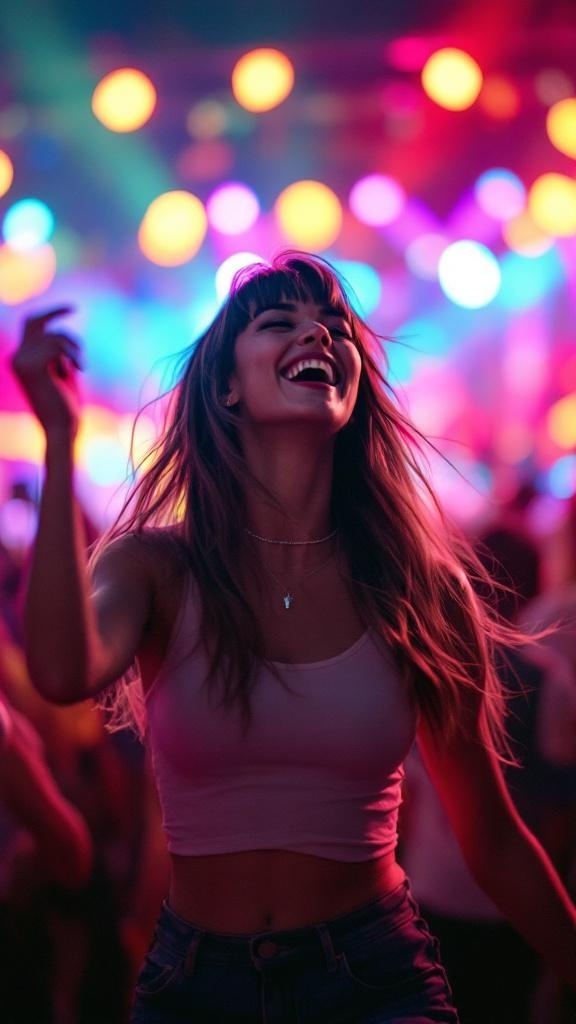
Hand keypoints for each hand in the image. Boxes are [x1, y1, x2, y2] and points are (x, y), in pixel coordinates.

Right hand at [11, 307, 83, 440]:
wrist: (61, 430)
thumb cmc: (66, 407)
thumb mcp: (63, 374)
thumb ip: (59, 354)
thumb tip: (63, 333)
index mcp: (19, 361)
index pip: (30, 328)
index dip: (49, 316)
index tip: (71, 310)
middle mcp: (15, 358)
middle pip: (33, 321)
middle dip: (54, 312)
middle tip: (74, 308)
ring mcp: (21, 361)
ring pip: (53, 335)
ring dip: (73, 348)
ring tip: (80, 367)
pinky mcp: (32, 365)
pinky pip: (58, 344)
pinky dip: (73, 354)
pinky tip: (78, 370)